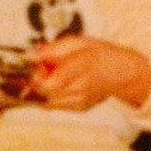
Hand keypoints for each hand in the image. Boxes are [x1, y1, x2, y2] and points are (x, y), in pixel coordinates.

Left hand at [29, 35, 150, 110]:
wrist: (119, 72)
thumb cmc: (98, 54)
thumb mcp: (76, 42)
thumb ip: (52, 49)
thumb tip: (31, 55)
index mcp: (83, 64)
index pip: (52, 81)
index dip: (36, 76)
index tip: (33, 66)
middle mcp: (83, 86)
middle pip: (46, 92)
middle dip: (36, 81)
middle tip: (42, 68)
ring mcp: (82, 100)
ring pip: (47, 101)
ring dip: (42, 89)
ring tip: (53, 75)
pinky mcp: (79, 108)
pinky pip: (54, 105)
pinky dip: (50, 95)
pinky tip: (61, 84)